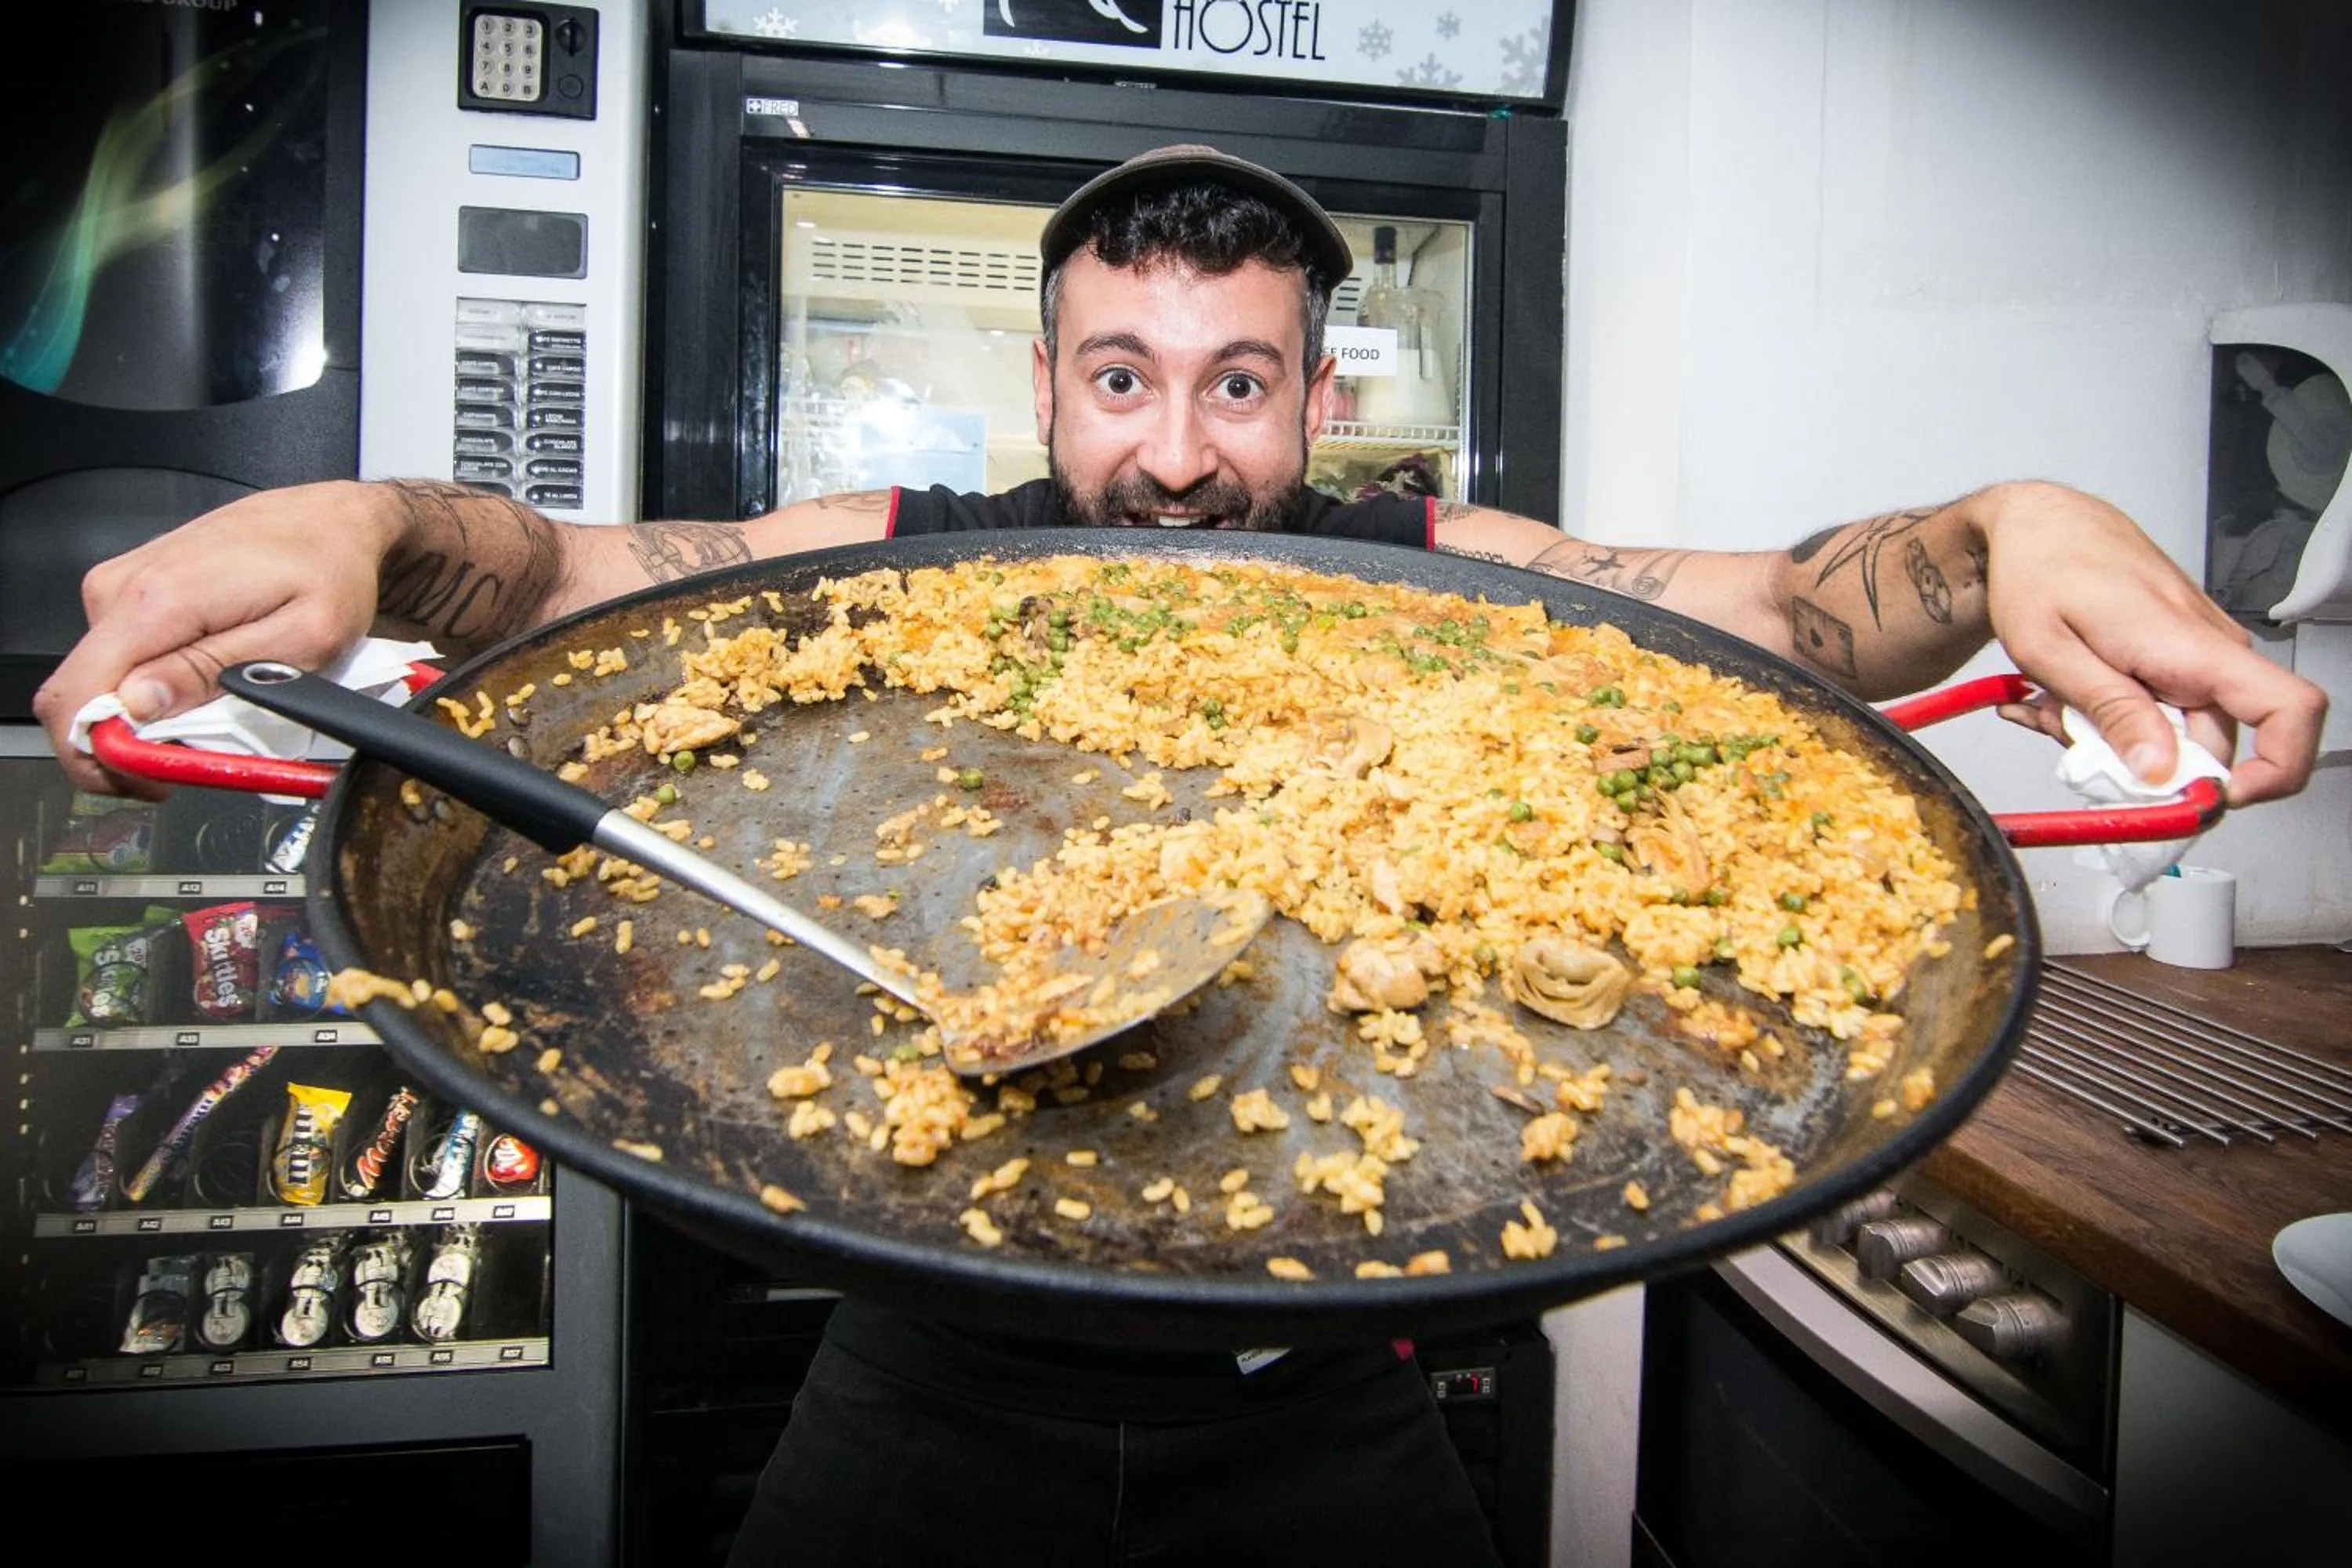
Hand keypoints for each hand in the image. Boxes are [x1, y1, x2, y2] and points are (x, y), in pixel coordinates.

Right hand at [31, 481, 398, 797]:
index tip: (156, 777)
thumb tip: (137, 706)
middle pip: (78, 695)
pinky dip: (153, 686)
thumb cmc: (329, 572)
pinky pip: (121, 657)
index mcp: (156, 601)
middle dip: (125, 744)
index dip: (101, 756)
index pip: (76, 697)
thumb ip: (214, 673)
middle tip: (191, 758)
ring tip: (213, 714)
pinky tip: (201, 684)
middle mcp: (121, 589)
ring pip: (101, 682)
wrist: (330, 522)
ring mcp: (120, 587)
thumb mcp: (300, 637)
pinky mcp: (131, 591)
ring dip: (146, 716)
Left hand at [1976, 482, 2325, 805]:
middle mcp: (2210, 651)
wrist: (2039, 525)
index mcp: (2193, 648)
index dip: (2274, 771)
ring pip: (2174, 736)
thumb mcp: (2052, 651)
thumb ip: (2111, 712)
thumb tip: (2160, 770)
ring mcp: (2197, 655)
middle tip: (2073, 741)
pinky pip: (2157, 713)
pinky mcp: (2178, 659)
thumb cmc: (2042, 569)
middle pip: (2212, 749)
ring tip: (2054, 707)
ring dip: (2113, 740)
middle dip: (2141, 767)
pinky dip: (2110, 718)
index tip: (2209, 797)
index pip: (2291, 711)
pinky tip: (2066, 697)